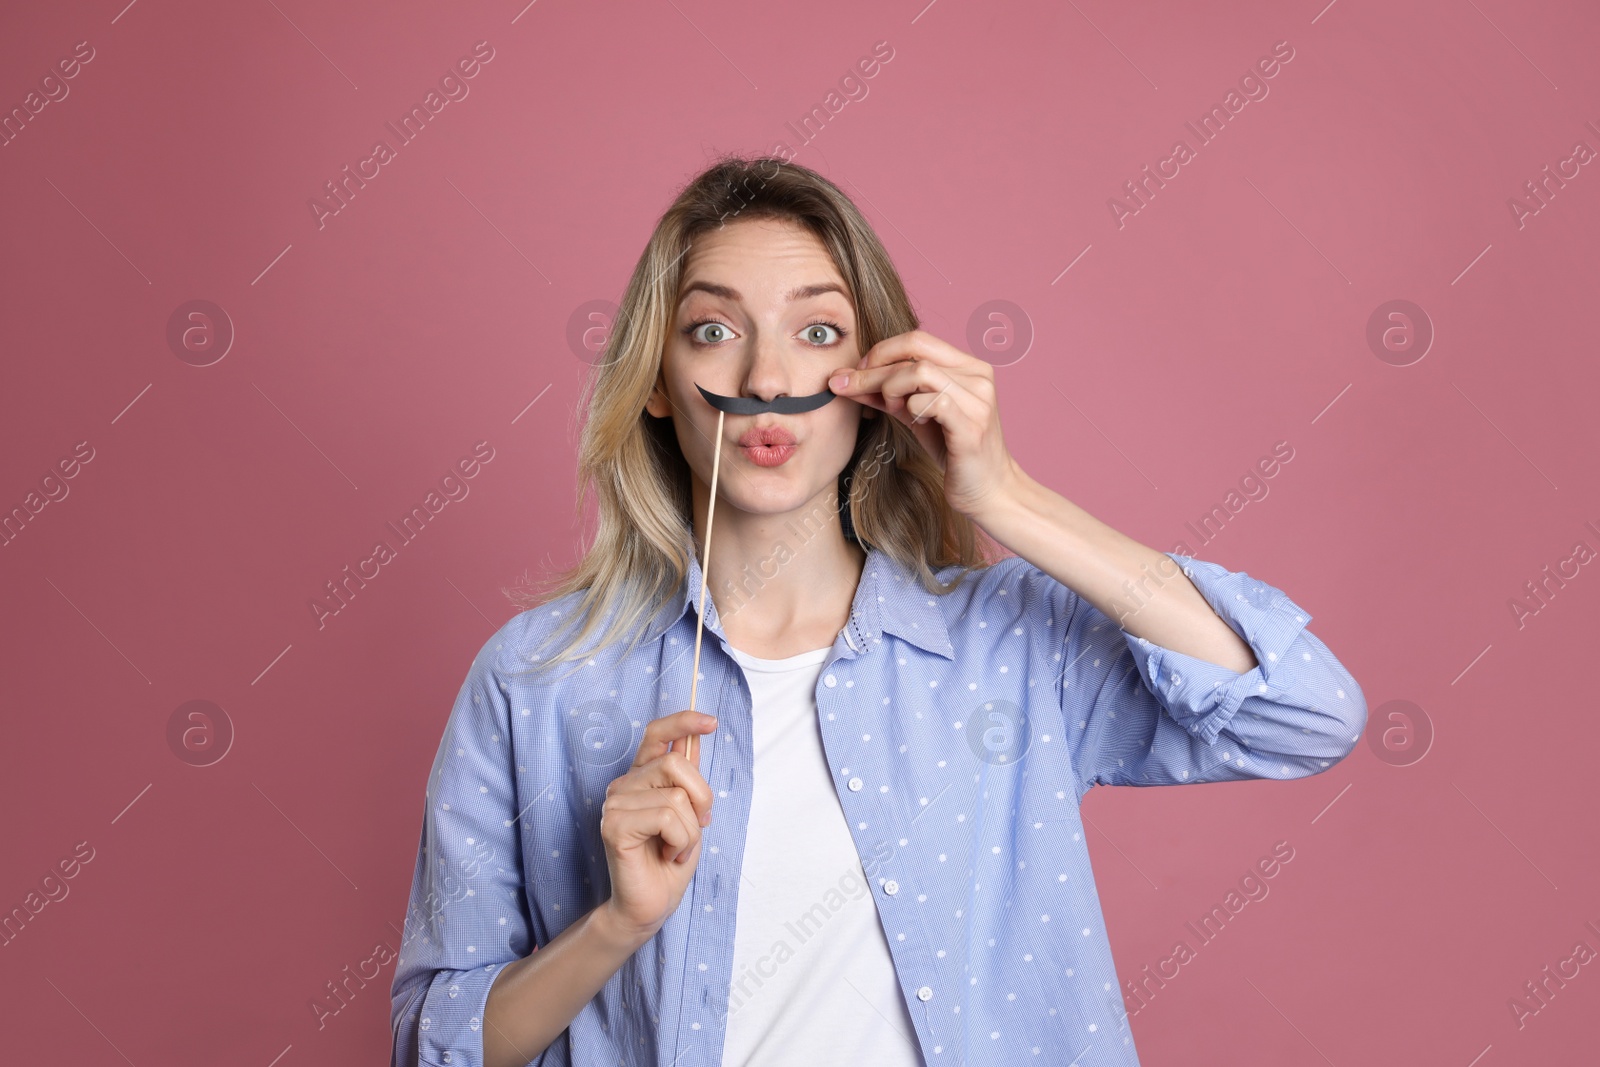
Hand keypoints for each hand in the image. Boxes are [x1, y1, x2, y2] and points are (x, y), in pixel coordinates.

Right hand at [598, 710, 717, 943]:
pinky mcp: (615, 826)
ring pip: (676, 796)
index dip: (684, 722)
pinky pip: (668, 817)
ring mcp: (615, 804)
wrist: (650, 906)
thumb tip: (695, 737)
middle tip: (697, 827)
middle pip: (677, 763)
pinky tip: (667, 855)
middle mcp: (623, 785)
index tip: (712, 722)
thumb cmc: (668, 862)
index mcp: (640, 778)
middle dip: (701, 799)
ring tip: (676, 848)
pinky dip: (681, 841)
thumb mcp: (689, 814)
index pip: (656, 735)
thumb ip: (687, 778)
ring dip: (690, 830)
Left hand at [827, 328, 1022, 518]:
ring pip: (921, 372)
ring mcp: (978, 401)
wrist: (988, 490)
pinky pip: (933, 402)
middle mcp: (978, 377)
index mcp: (968, 367)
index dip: (881, 351)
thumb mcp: (915, 414)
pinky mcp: (973, 427)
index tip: (857, 371)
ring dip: (891, 388)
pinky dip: (913, 409)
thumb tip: (844, 378)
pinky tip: (914, 421)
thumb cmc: (952, 449)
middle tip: (847, 385)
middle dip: (873, 368)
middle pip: (915, 352)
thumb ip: (887, 393)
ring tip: (892, 409)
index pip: (918, 339)